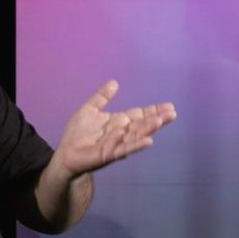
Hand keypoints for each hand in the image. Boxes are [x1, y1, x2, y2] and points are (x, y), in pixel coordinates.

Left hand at [51, 80, 176, 177]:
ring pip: (137, 136)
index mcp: (119, 122)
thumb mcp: (89, 109)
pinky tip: (149, 141)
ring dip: (149, 129)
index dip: (153, 110)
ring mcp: (118, 144)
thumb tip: (114, 82)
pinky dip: (137, 145)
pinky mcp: (110, 154)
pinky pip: (126, 149)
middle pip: (143, 124)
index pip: (140, 114)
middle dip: (157, 119)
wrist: (66, 153)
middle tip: (172, 113)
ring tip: (160, 121)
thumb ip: (101, 97)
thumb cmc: (77, 133)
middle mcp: (122, 133)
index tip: (169, 106)